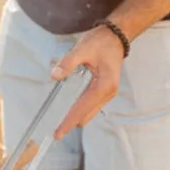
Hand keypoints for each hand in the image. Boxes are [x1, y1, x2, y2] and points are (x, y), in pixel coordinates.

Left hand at [50, 24, 126, 138]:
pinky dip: (79, 109)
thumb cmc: (101, 42)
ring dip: (75, 117)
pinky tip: (68, 110)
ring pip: (89, 111)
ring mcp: (107, 93)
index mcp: (104, 86)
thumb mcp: (82, 49)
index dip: (69, 121)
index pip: (82, 108)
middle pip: (86, 114)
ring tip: (59, 123)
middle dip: (71, 123)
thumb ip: (68, 62)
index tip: (58, 132)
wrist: (116, 36)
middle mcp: (107, 93)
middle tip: (54, 131)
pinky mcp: (103, 90)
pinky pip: (90, 104)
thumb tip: (55, 75)